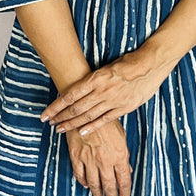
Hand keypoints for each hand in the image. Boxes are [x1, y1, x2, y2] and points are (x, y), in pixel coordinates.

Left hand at [41, 47, 173, 136]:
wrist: (150, 64)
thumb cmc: (128, 63)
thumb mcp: (106, 68)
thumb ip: (93, 80)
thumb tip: (78, 90)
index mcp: (95, 78)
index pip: (69, 95)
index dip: (55, 107)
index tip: (45, 114)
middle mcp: (101, 90)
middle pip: (75, 108)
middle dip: (60, 117)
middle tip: (50, 123)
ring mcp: (112, 100)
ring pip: (87, 115)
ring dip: (72, 124)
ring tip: (60, 129)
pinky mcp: (123, 107)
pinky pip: (104, 119)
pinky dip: (92, 127)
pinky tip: (81, 132)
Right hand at [65, 120, 131, 195]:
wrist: (87, 110)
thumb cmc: (106, 120)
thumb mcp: (121, 136)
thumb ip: (123, 155)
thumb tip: (127, 170)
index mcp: (119, 154)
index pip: (124, 179)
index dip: (124, 191)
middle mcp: (105, 160)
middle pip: (109, 184)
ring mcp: (89, 159)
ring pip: (94, 182)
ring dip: (97, 192)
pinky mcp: (76, 156)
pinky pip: (79, 174)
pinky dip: (83, 182)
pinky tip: (86, 184)